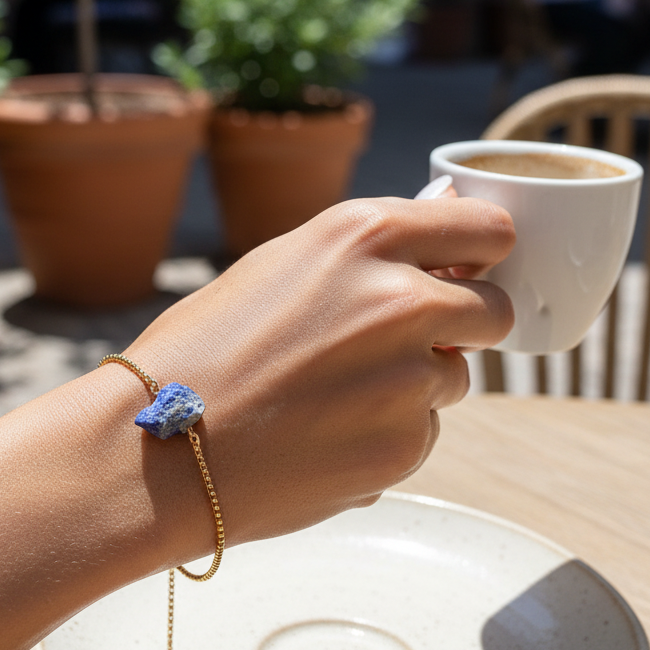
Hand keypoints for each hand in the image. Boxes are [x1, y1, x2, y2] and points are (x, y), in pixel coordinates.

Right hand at [127, 196, 514, 551]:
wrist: (154, 447)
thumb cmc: (203, 347)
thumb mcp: (282, 265)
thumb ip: (373, 243)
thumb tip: (445, 202)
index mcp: (364, 236)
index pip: (487, 229)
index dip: (482, 253)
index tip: (469, 271)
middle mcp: (401, 300)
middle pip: (495, 310)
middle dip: (462, 326)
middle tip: (399, 345)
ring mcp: (409, 378)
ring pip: (456, 377)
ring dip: (416, 383)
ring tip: (332, 396)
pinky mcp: (405, 447)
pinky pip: (423, 432)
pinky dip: (388, 434)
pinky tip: (323, 437)